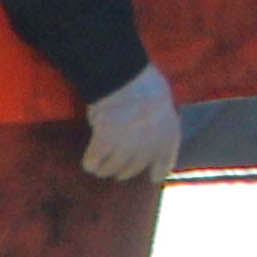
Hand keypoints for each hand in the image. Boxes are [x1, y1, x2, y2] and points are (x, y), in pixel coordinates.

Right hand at [80, 64, 181, 181]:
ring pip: (112, 168)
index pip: (165, 161)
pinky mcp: (105, 144)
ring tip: (98, 168)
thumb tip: (149, 127)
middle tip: (115, 169)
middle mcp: (149, 147)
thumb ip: (157, 121)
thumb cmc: (146, 84)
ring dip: (105, 169)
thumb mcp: (162, 104)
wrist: (127, 78)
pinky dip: (90, 162)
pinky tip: (88, 162)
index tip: (154, 178)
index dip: (158, 170)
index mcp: (168, 135)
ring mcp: (127, 147)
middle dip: (124, 171)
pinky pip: (94, 160)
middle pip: (133, 169)